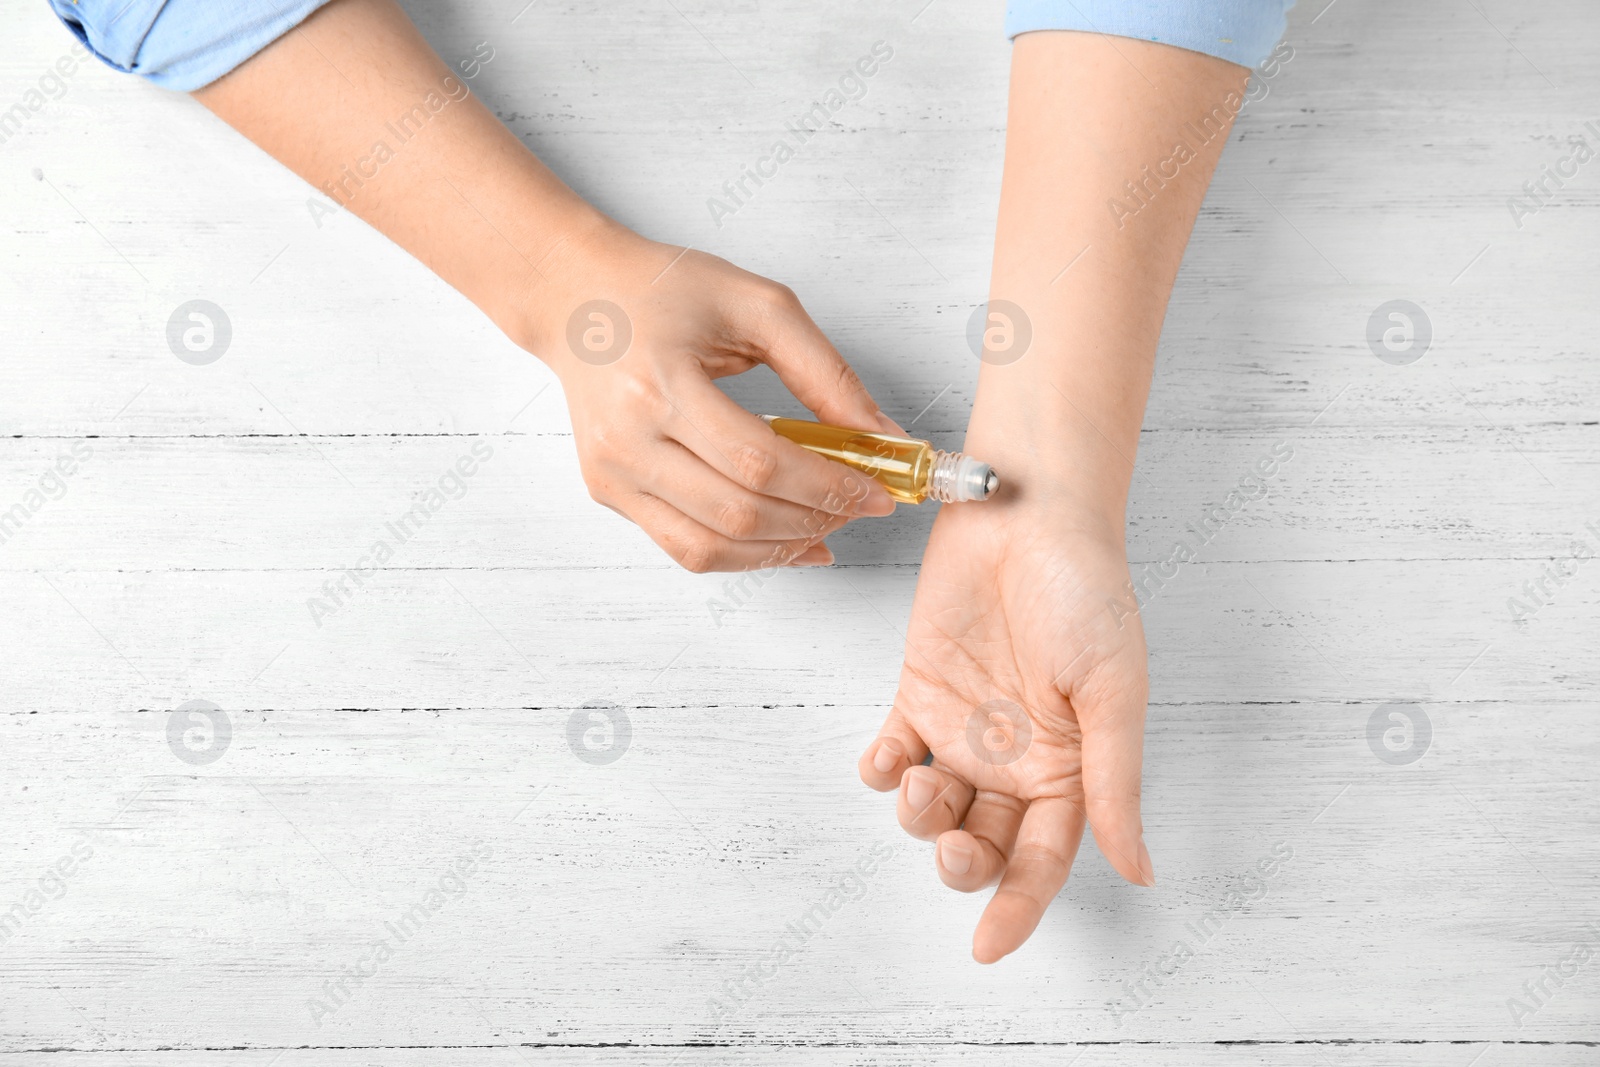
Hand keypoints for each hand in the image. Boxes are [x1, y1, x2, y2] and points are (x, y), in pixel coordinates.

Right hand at [522, 222, 900, 571]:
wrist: (576, 297)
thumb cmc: (662, 290)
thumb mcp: (757, 306)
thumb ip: (824, 371)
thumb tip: (880, 435)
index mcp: (660, 384)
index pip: (759, 461)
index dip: (828, 486)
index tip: (877, 491)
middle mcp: (626, 439)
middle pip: (738, 512)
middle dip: (815, 518)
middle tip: (859, 506)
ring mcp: (612, 474)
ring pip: (710, 547)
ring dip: (782, 548)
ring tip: (827, 526)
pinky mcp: (609, 493)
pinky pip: (684, 547)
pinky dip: (743, 555)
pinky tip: (784, 539)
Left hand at [857, 496, 1152, 962]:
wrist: (1027, 514)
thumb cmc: (1086, 594)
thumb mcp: (1114, 694)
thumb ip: (1113, 784)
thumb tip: (1139, 870)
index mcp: (1069, 770)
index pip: (1042, 860)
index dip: (1017, 909)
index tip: (986, 948)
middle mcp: (1014, 760)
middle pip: (981, 845)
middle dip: (961, 863)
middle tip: (953, 846)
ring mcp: (964, 728)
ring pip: (929, 808)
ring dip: (917, 814)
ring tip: (919, 781)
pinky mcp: (918, 691)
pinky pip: (889, 752)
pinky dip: (877, 769)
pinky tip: (885, 759)